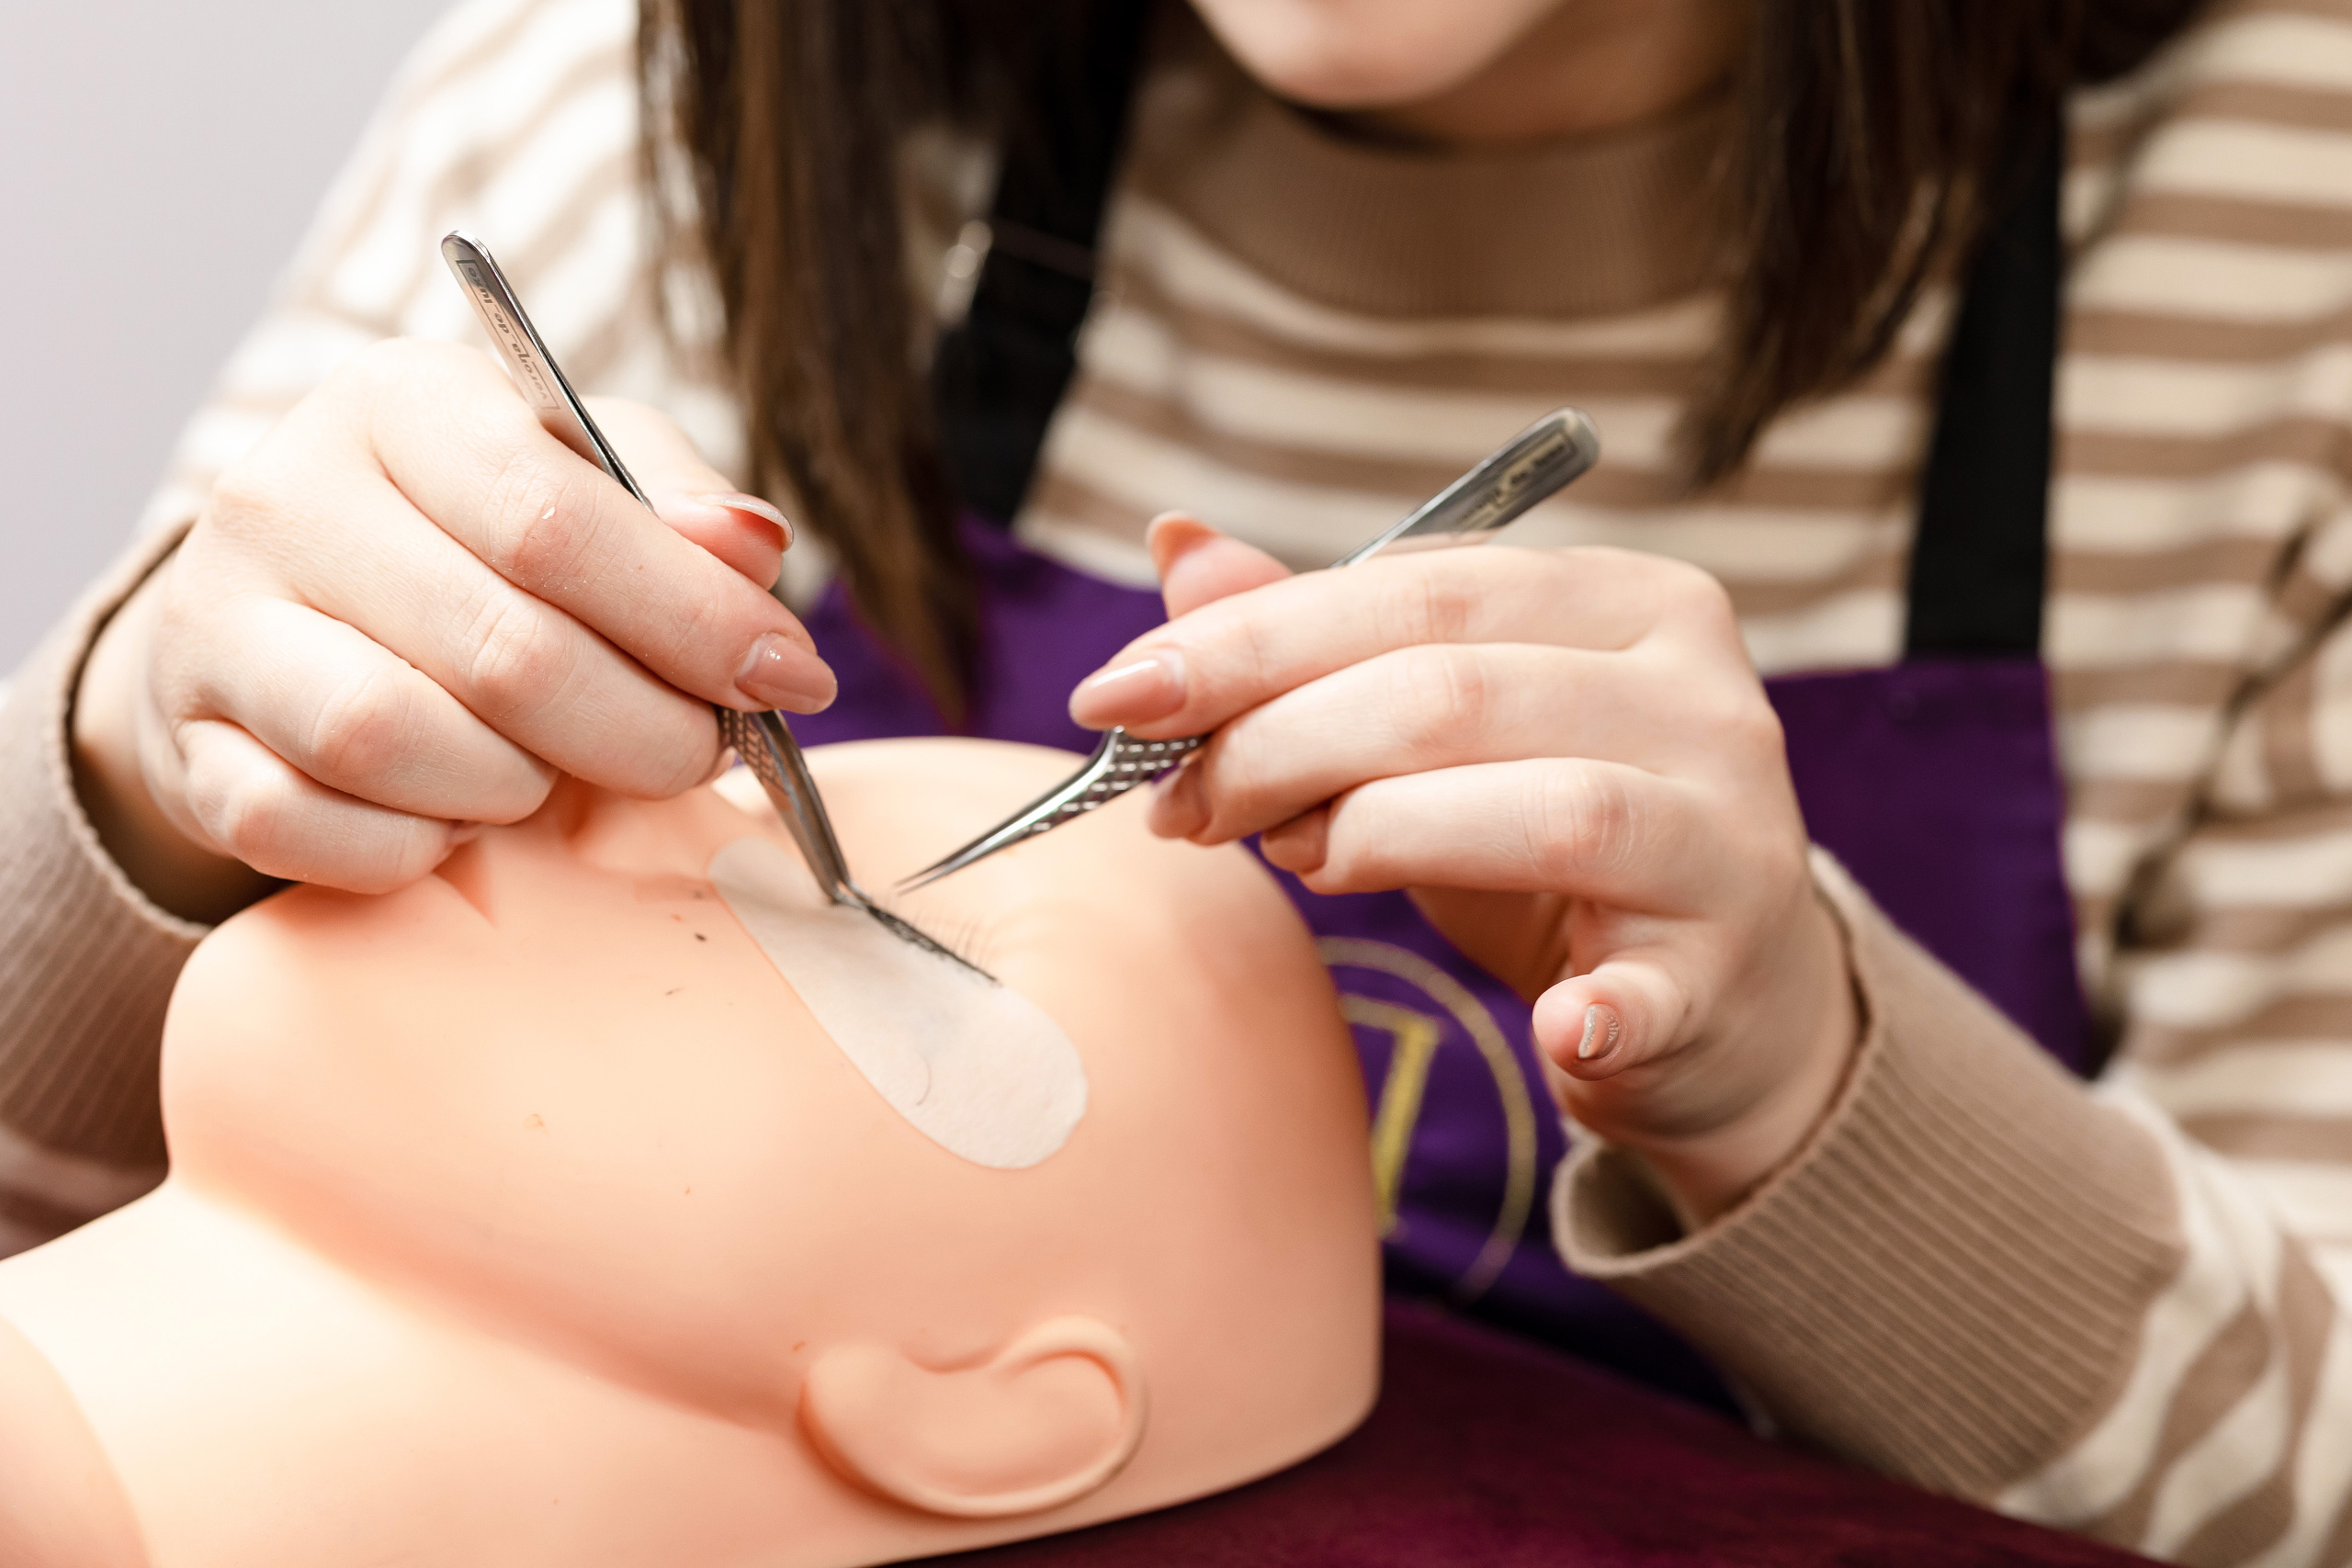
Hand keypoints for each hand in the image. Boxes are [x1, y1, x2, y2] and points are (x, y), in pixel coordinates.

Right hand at [71, 339, 832, 917]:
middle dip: (640, 729)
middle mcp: (286, 497)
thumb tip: (748, 547)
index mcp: (402, 404)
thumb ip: (676, 503)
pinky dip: (411, 847)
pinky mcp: (189, 747)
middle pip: (501, 649)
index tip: (790, 678)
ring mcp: (218, 625)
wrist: (285, 620)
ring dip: (517, 788)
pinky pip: (310, 828)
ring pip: (395, 742)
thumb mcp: (583, 478)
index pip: (557, 518)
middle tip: (694, 754)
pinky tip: (455, 818)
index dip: (695, 618)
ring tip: (555, 774)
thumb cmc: (474, 546)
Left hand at [1070, 516, 1857, 1220]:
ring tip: (1296, 863)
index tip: (1117, 699)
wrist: (1723, 998)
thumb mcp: (1443, 730)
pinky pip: (1659, 988)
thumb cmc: (1551, 846)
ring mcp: (1731, 834)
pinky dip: (1602, 1009)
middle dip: (1278, 741)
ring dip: (1377, 837)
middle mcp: (1703, 695)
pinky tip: (1556, 1027)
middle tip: (1179, 805)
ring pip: (1547, 807)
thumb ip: (1318, 644)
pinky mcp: (1731, 971)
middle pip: (1455, 689)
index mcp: (1629, 601)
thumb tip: (1176, 544)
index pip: (1415, 586)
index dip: (1250, 640)